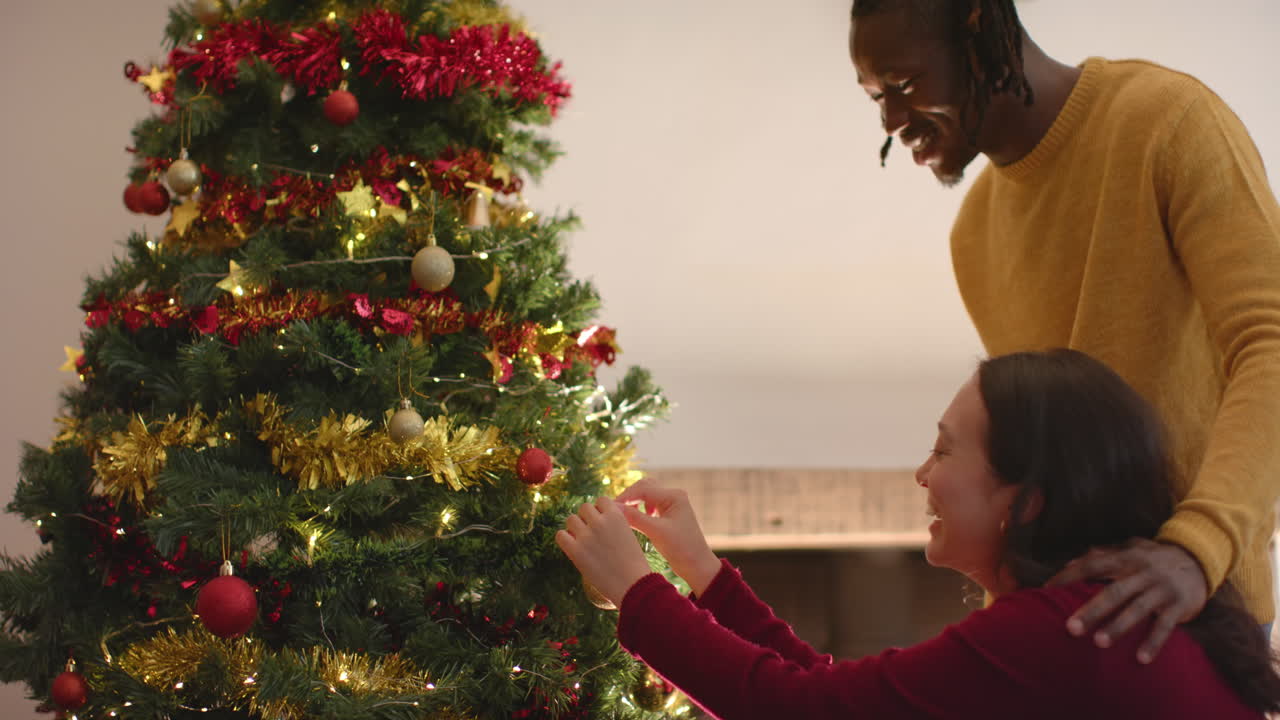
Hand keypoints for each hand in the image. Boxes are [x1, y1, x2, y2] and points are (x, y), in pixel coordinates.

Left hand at [555, 496, 653, 606]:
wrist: (633, 586)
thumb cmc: (634, 564)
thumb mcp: (628, 535)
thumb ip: (613, 523)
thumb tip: (596, 515)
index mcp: (616, 516)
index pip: (601, 500)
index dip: (600, 510)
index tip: (603, 522)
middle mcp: (600, 522)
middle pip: (584, 508)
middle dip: (587, 518)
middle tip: (592, 533)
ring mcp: (587, 536)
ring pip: (571, 519)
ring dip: (575, 528)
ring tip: (583, 541)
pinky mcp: (576, 551)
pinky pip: (561, 535)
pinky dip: (565, 539)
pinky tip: (573, 547)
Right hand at [616, 478, 720, 595]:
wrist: (697, 566)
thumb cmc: (681, 549)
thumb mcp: (656, 532)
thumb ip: (635, 518)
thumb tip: (613, 507)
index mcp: (674, 496)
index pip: (643, 489)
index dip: (625, 497)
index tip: (610, 508)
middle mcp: (673, 496)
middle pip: (644, 487)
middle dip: (629, 497)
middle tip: (615, 510)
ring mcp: (671, 505)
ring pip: (646, 496)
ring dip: (634, 503)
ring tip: (624, 516)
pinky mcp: (668, 514)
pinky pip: (649, 505)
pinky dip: (639, 510)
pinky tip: (635, 521)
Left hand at [1048, 538, 1208, 663]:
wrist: (1200, 559)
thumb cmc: (1154, 558)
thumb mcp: (1130, 549)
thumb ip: (1102, 555)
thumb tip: (1070, 564)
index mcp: (1127, 558)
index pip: (1093, 565)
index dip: (1069, 576)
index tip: (1047, 590)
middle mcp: (1143, 572)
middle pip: (1113, 592)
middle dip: (1091, 610)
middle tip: (1070, 628)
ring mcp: (1162, 589)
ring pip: (1137, 609)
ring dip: (1118, 626)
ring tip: (1098, 643)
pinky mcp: (1180, 605)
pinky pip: (1165, 626)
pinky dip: (1153, 642)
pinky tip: (1141, 659)